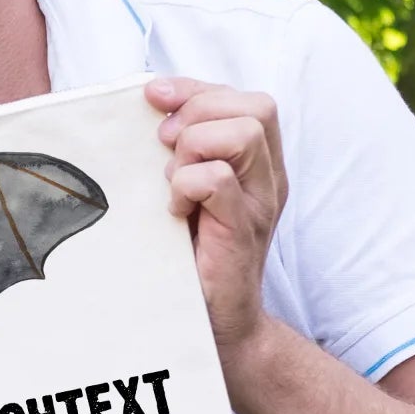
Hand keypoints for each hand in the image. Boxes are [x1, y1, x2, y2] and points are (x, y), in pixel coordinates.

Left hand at [147, 75, 286, 358]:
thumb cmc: (192, 257)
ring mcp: (260, 204)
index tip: (154, 97)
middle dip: (199, 110)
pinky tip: (173, 211)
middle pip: (256, 105)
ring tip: (172, 180)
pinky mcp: (241, 232)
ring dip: (194, 145)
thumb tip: (147, 107)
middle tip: (163, 145)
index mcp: (257, 164)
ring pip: (244, 133)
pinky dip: (186, 184)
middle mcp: (268, 179)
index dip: (196, 88)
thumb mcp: (185, 193)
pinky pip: (217, 180)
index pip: (243, 97)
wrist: (217, 325)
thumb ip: (179, 154)